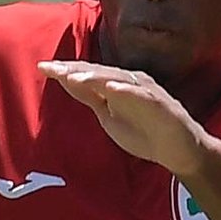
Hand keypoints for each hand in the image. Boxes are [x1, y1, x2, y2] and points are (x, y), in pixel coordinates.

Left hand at [39, 60, 215, 177]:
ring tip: (74, 77)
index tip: (42, 67)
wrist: (178, 152)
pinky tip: (111, 89)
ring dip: (95, 77)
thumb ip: (91, 98)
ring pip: (117, 79)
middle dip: (74, 69)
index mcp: (117, 84)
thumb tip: (66, 82)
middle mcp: (130, 82)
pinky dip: (126, 91)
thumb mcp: (109, 116)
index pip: (88, 74)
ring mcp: (146, 91)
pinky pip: (142, 95)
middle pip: (99, 72)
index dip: (65, 70)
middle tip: (51, 68)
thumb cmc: (144, 133)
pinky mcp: (161, 104)